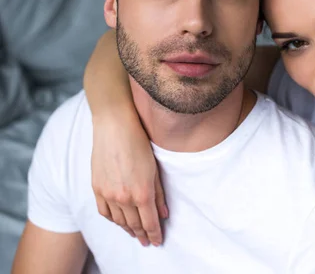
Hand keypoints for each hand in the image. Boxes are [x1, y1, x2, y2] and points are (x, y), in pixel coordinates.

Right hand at [91, 114, 167, 246]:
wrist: (114, 127)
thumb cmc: (139, 143)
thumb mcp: (155, 169)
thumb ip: (159, 194)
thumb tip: (163, 214)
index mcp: (142, 193)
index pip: (149, 223)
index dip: (154, 235)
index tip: (158, 242)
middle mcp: (124, 197)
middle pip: (134, 225)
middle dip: (142, 235)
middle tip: (147, 241)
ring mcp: (108, 194)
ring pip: (118, 221)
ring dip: (128, 229)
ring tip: (135, 233)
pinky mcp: (96, 188)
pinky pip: (104, 212)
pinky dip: (112, 219)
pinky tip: (118, 221)